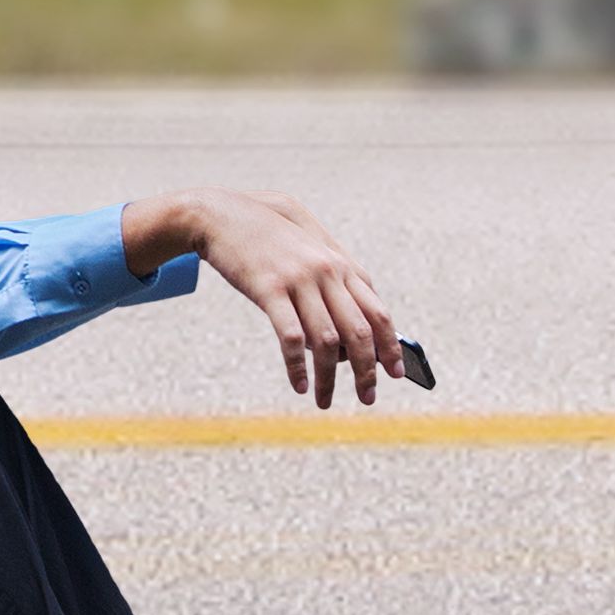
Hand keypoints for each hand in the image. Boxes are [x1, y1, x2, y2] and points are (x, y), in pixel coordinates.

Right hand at [126, 187, 402, 408]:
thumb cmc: (263, 237)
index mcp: (340, 265)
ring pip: (328, 341)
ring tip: (325, 400)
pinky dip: (298, 367)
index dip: (390, 346)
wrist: (219, 215)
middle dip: (368, 371)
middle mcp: (326, 272)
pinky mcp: (269, 289)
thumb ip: (333, 281)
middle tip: (367, 398)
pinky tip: (299, 384)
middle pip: (359, 332)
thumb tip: (347, 329)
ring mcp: (298, 280)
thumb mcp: (307, 250)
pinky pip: (292, 338)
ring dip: (330, 378)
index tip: (396, 373)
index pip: (378, 313)